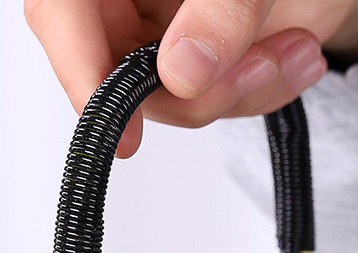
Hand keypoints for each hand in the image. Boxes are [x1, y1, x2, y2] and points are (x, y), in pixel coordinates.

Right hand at [24, 0, 357, 157]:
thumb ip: (219, 10)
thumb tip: (181, 73)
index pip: (60, 13)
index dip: (81, 73)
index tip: (124, 136)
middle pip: (115, 69)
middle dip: (197, 89)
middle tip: (258, 68)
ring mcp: (155, 28)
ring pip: (169, 98)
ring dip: (240, 91)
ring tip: (297, 50)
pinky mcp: (190, 58)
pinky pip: (208, 101)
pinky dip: (257, 92)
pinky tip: (295, 57)